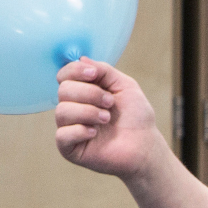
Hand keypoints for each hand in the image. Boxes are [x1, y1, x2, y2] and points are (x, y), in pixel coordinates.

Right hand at [54, 56, 166, 179]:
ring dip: (88, 112)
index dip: (74, 71)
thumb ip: (104, 70)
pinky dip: (79, 131)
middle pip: (63, 91)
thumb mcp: (124, 85)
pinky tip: (94, 133)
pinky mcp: (70, 148)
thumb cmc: (136, 117)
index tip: (93, 74)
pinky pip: (62, 135)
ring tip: (107, 119)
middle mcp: (74, 108)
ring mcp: (70, 128)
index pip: (64, 75)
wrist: (145, 145)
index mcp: (83, 92)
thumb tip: (80, 59)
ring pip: (61, 111)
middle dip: (89, 93)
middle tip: (110, 102)